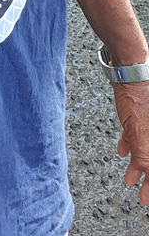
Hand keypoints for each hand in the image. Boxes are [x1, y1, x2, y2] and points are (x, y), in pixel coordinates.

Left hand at [114, 80, 148, 204]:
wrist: (130, 73)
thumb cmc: (141, 102)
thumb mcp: (144, 140)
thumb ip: (146, 161)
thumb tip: (145, 176)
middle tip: (144, 196)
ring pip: (147, 150)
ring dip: (139, 166)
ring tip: (130, 179)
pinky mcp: (142, 116)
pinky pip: (139, 136)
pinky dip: (132, 145)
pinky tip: (123, 152)